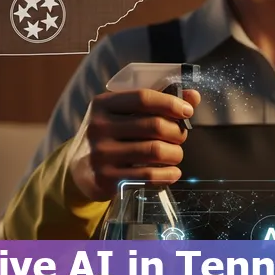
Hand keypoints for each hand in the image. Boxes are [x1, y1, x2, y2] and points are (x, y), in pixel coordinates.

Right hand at [71, 89, 201, 200]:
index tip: (187, 111)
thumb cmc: (112, 136)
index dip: (171, 103)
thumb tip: (193, 96)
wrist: (81, 169)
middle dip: (177, 132)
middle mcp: (99, 127)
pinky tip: (172, 172)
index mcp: (103, 104)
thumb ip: (158, 103)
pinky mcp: (107, 179)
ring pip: (156, 151)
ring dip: (175, 154)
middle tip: (180, 137)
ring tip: (175, 154)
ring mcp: (101, 154)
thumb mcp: (125, 114)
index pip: (144, 98)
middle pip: (154, 125)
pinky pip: (149, 176)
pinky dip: (169, 174)